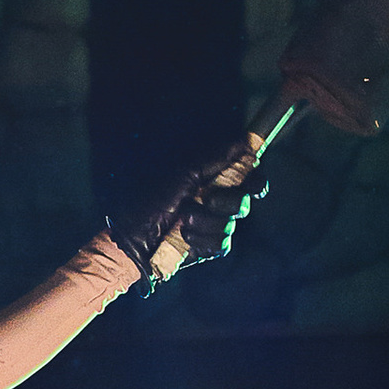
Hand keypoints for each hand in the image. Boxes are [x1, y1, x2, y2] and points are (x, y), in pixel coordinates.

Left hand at [106, 129, 265, 287]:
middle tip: (205, 200)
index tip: (254, 187)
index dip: (255, 181)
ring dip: (205, 222)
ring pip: (231, 224)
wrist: (133, 239)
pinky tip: (184, 237)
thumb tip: (247, 140)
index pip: (247, 178)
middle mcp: (215, 201)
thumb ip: (218, 158)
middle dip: (225, 202)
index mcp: (211, 180)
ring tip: (182, 220)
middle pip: (243, 202)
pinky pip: (221, 244)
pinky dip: (202, 240)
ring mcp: (212, 225)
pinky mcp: (207, 247)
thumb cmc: (151, 201)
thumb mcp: (184, 173)